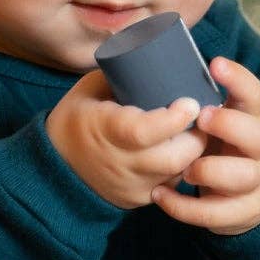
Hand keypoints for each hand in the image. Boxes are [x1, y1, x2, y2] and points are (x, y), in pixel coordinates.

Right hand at [45, 68, 207, 210]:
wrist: (55, 166)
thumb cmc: (77, 117)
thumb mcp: (93, 88)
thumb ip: (126, 76)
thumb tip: (164, 60)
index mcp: (105, 129)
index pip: (145, 131)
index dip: (174, 118)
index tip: (191, 102)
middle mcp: (120, 163)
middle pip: (172, 158)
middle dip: (197, 137)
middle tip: (203, 117)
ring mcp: (131, 186)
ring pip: (178, 175)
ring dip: (193, 153)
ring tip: (197, 131)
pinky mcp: (138, 200)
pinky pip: (171, 185)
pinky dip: (181, 168)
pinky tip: (180, 150)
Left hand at [150, 57, 259, 235]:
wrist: (244, 196)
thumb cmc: (216, 146)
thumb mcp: (214, 121)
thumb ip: (193, 100)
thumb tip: (147, 64)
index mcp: (248, 120)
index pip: (253, 94)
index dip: (238, 79)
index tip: (214, 64)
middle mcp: (257, 149)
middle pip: (259, 135)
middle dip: (231, 126)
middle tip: (202, 118)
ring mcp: (254, 181)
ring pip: (246, 176)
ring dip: (212, 171)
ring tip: (185, 170)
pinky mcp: (242, 211)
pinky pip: (217, 213)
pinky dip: (186, 207)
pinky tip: (160, 195)